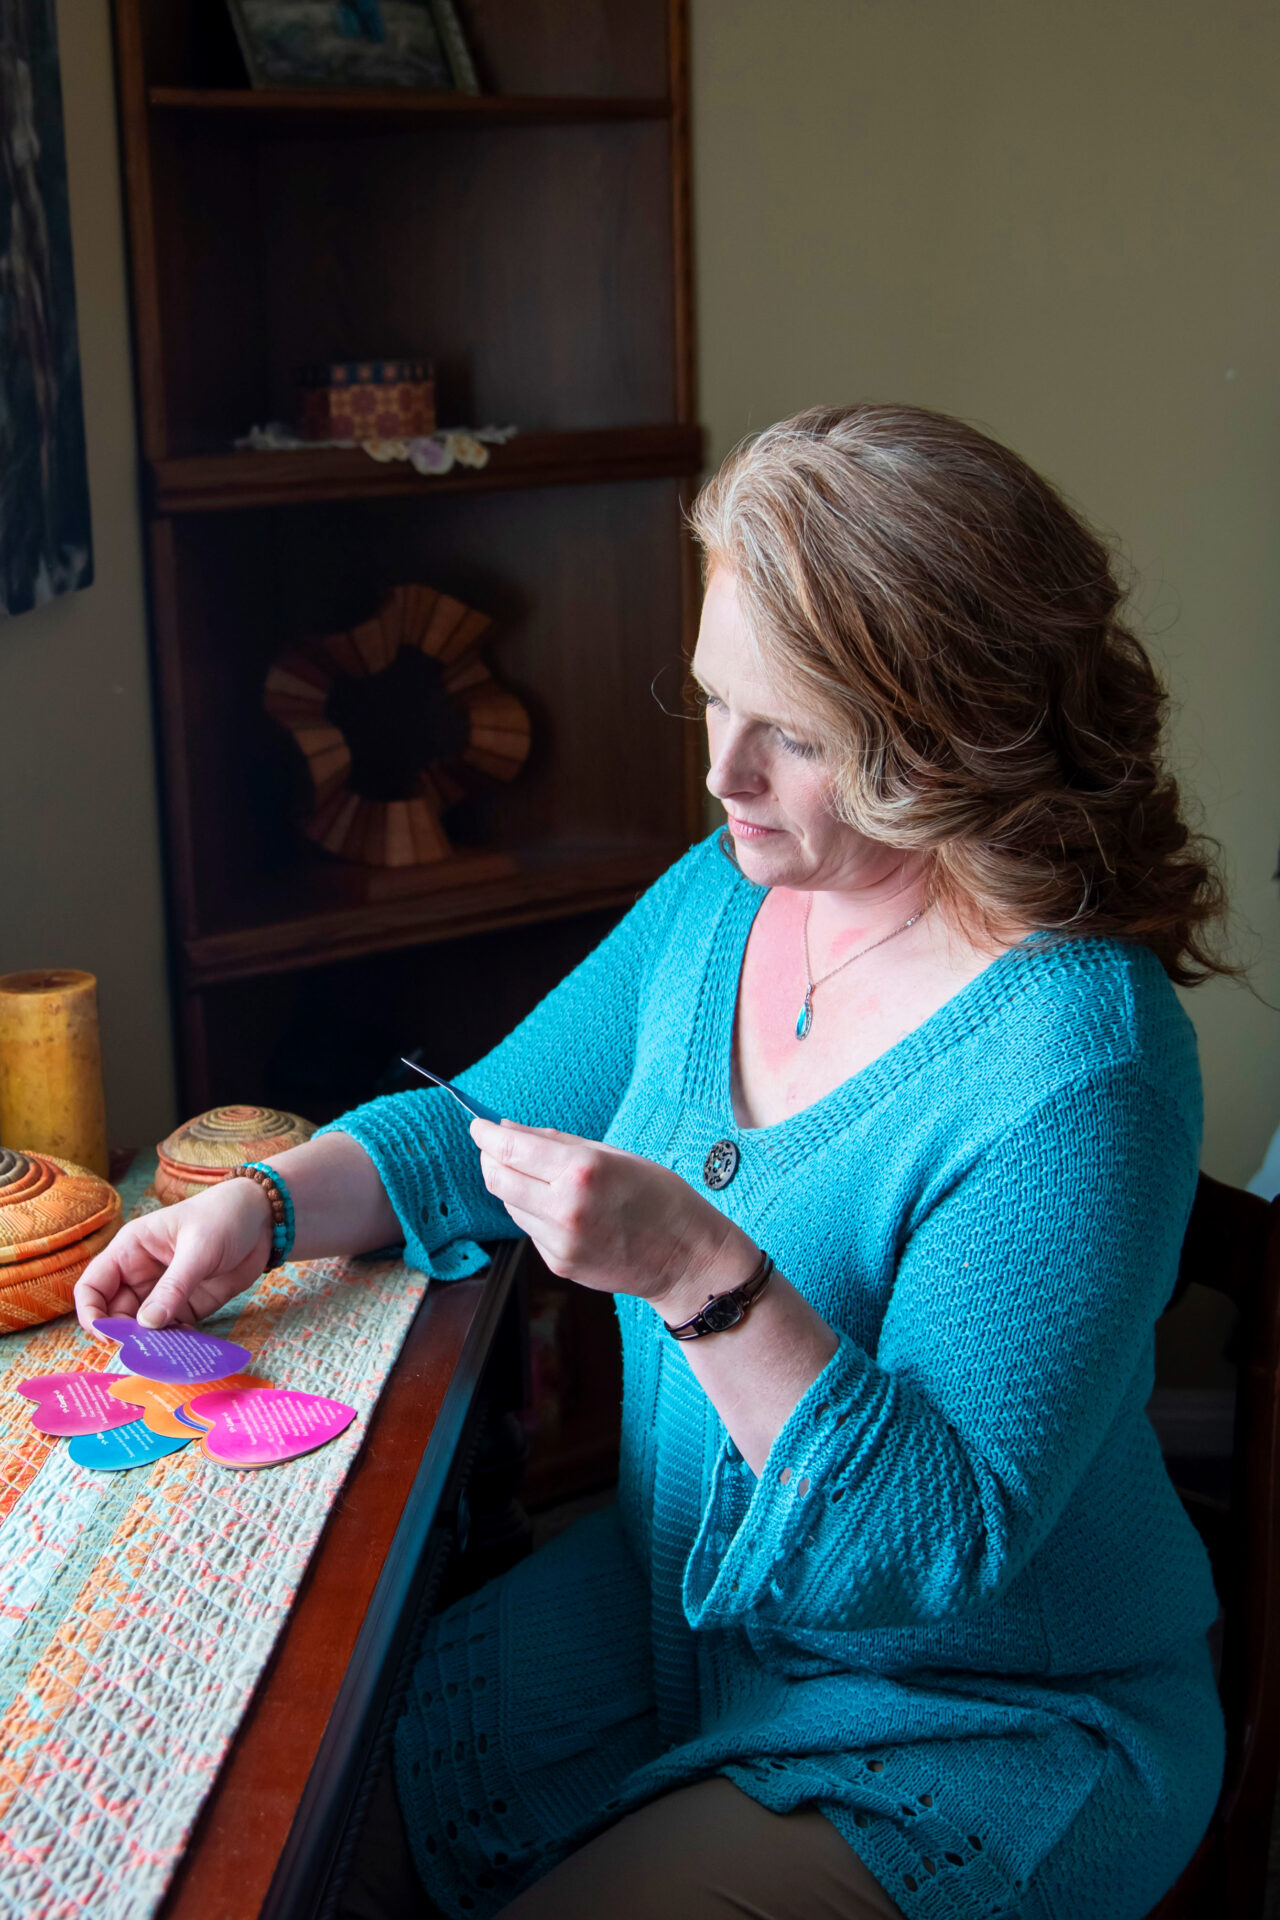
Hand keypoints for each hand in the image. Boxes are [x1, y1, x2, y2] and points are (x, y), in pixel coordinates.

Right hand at [73, 1177, 274, 1334]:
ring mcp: (164, 1291)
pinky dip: (173, 1343)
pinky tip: (184, 1350)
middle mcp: (141, 1273)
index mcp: (130, 1250)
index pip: (93, 1286)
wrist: (265, 1218)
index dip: (91, 1312)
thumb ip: (173, 1287)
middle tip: (142, 1352)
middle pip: (114, 1313)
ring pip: (142, 1326)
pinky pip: (171, 1330)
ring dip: (149, 1343)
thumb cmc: (224, 1217)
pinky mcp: (188, 1305)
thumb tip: (146, 1325)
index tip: (107, 1335)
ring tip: (164, 1356)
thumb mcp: (197, 1249)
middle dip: (123, 1335)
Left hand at [470, 1118, 759, 1315]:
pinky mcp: (559, 1263)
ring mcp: (559, 1241)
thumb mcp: (614, 1155)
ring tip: (540, 1177)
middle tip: (495, 1146)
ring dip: (513, 1186)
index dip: (485, 1135)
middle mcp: (564, 1208)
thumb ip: (556, 1143)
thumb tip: (508, 1131)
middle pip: (497, 1179)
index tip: (477, 1124)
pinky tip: (562, 1207)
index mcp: (581, 1171)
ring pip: (510, 1205)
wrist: (685, 1258)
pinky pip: (530, 1229)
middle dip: (489, 1159)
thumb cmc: (659, 1198)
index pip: (510, 1150)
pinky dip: (534, 1212)